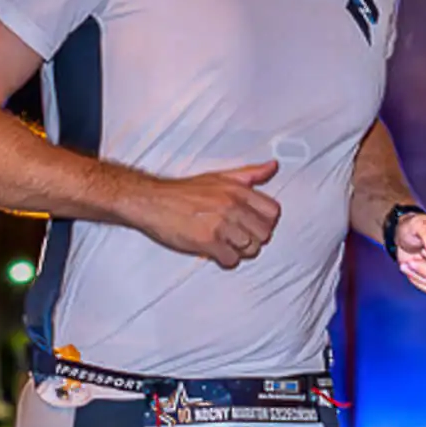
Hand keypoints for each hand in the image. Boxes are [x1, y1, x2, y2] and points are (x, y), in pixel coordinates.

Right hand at [134, 159, 282, 269]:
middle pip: (264, 234)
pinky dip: (225, 259)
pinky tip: (214, 250)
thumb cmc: (184, 192)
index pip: (273, 212)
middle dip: (253, 238)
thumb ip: (250, 174)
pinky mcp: (207, 241)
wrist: (152, 201)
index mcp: (238, 190)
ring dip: (239, 250)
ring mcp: (221, 224)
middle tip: (236, 236)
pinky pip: (231, 260)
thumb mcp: (220, 176)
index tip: (251, 224)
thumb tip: (272, 166)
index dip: (264, 221)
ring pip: (250, 248)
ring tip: (224, 243)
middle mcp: (232, 205)